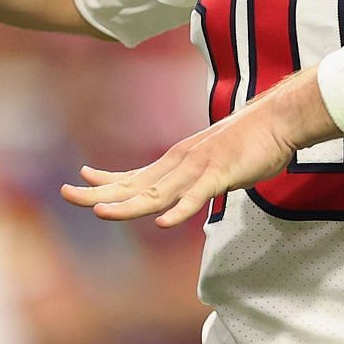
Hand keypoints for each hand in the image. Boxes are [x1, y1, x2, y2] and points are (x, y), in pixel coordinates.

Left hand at [60, 76, 337, 226]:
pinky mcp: (221, 174)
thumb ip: (196, 177)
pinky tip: (164, 223)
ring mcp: (199, 169)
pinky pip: (198, 196)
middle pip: (134, 185)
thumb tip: (185, 189)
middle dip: (98, 192)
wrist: (278, 120)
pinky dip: (180, 209)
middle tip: (64, 194)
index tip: (80, 179)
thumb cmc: (249, 141)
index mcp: (178, 162)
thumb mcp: (214, 161)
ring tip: (100, 212)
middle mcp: (180, 164)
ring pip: (158, 194)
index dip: (106, 179)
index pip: (135, 175)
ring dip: (128, 205)